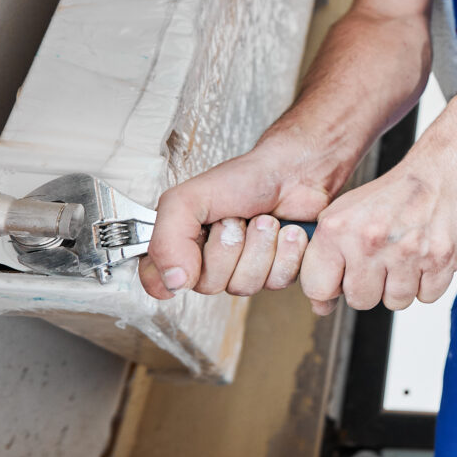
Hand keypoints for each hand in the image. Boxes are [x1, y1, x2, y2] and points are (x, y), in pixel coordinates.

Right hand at [138, 132, 331, 299]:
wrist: (295, 170)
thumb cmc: (245, 179)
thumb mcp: (190, 198)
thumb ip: (168, 238)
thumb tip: (173, 282)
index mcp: (183, 244)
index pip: (161, 281)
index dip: (175, 272)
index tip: (194, 246)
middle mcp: (211, 262)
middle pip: (208, 285)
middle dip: (228, 247)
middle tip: (237, 220)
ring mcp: (246, 270)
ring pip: (244, 286)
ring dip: (259, 246)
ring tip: (265, 220)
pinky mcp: (278, 273)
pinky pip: (277, 282)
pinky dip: (285, 252)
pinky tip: (287, 232)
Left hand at [298, 160, 456, 315]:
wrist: (438, 175)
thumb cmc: (389, 198)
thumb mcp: (342, 215)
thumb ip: (323, 259)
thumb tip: (320, 306)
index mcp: (338, 229)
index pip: (318, 289)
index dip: (331, 289)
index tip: (342, 278)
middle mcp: (370, 240)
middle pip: (360, 301)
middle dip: (370, 287)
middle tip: (380, 261)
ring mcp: (407, 251)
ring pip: (396, 302)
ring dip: (400, 286)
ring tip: (404, 257)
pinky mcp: (440, 258)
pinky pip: (427, 297)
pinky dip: (427, 283)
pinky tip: (423, 257)